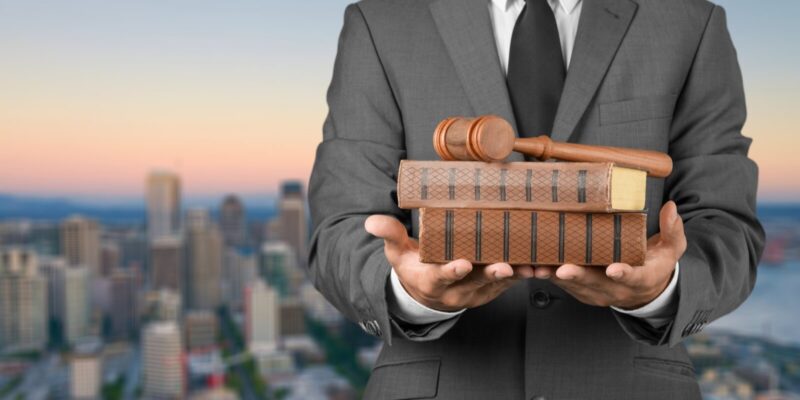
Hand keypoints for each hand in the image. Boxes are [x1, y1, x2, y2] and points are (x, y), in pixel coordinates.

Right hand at [365, 215, 533, 311]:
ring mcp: (475, 293)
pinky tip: (538, 265)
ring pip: (496, 285)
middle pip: (474, 282)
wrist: (427, 293)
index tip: (461, 264)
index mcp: (431, 281)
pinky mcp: (491, 291)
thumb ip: (389, 235)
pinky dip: (523, 276)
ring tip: (529, 267)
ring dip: (514, 276)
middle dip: (490, 274)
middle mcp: (454, 291)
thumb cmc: (412, 266)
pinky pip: (509, 285)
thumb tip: (371, 221)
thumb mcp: (396, 253)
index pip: (440, 277)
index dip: (451, 271)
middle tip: (504, 265)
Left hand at [535, 201, 686, 309]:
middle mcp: (616, 290)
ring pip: (573, 286)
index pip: (633, 278)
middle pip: (595, 284)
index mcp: (640, 279)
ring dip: (555, 277)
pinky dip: (547, 276)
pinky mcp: (580, 291)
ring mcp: (596, 293)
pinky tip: (530, 265)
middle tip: (563, 268)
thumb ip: (673, 231)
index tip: (613, 269)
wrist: (644, 291)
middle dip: (578, 276)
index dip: (623, 274)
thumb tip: (671, 208)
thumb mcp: (671, 249)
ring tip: (537, 267)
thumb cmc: (655, 263)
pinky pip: (561, 285)